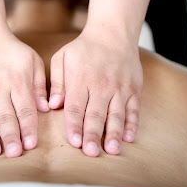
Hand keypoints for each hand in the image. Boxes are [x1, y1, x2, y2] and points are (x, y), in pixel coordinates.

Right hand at [0, 29, 47, 157]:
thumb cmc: (10, 51)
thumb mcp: (32, 61)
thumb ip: (39, 85)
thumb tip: (46, 108)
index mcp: (17, 81)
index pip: (24, 108)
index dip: (28, 127)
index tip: (31, 144)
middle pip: (4, 116)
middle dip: (10, 136)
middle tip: (14, 153)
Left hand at [49, 26, 142, 156]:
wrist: (113, 33)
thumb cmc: (84, 49)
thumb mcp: (62, 58)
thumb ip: (56, 82)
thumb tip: (52, 105)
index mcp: (81, 79)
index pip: (77, 106)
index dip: (75, 125)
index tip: (74, 142)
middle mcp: (101, 85)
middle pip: (97, 113)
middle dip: (94, 134)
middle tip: (91, 152)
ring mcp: (119, 88)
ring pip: (117, 114)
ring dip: (114, 133)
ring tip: (111, 150)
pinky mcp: (133, 89)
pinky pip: (133, 109)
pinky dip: (132, 124)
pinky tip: (129, 138)